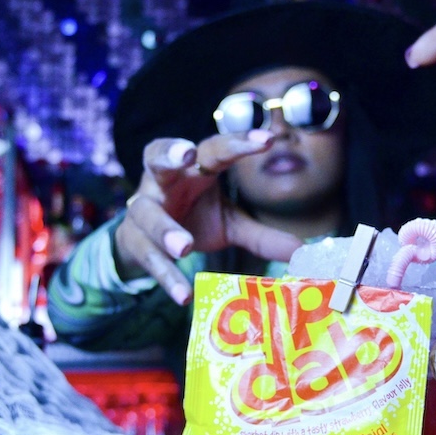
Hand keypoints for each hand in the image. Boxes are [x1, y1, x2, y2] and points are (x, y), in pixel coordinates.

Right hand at [113, 132, 304, 304]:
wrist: (145, 243)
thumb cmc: (192, 220)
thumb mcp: (230, 224)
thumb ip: (261, 234)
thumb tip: (302, 251)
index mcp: (192, 169)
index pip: (214, 150)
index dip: (238, 143)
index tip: (268, 140)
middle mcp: (162, 182)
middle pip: (157, 156)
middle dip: (169, 153)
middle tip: (187, 154)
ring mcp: (143, 210)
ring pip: (148, 213)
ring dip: (165, 229)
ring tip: (185, 248)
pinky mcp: (134, 241)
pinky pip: (147, 257)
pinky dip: (165, 276)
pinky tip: (183, 294)